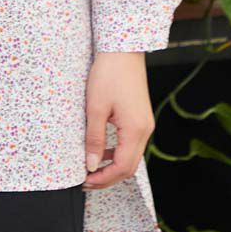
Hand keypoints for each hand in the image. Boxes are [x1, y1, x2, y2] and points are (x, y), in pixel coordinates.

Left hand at [81, 51, 154, 190]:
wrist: (123, 50)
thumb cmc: (109, 74)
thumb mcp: (95, 108)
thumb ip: (94, 139)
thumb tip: (91, 165)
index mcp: (135, 130)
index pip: (122, 168)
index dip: (103, 179)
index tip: (85, 181)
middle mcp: (145, 130)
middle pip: (129, 167)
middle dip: (108, 177)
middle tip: (86, 180)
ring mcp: (145, 123)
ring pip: (131, 156)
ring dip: (112, 166)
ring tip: (91, 168)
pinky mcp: (141, 117)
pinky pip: (131, 143)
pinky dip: (117, 152)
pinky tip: (102, 150)